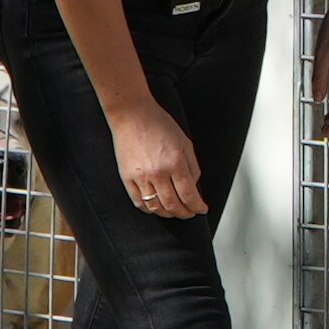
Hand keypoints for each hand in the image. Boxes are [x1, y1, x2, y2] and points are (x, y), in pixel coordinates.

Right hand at [106, 94, 205, 219]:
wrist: (132, 115)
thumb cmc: (159, 124)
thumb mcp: (185, 143)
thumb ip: (192, 167)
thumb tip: (194, 187)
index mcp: (175, 163)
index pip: (189, 195)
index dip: (197, 207)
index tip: (201, 209)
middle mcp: (158, 173)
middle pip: (174, 206)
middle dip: (185, 213)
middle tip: (190, 213)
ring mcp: (141, 177)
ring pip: (156, 207)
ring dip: (168, 214)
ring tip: (175, 211)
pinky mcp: (127, 178)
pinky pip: (139, 202)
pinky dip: (150, 209)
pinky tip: (157, 207)